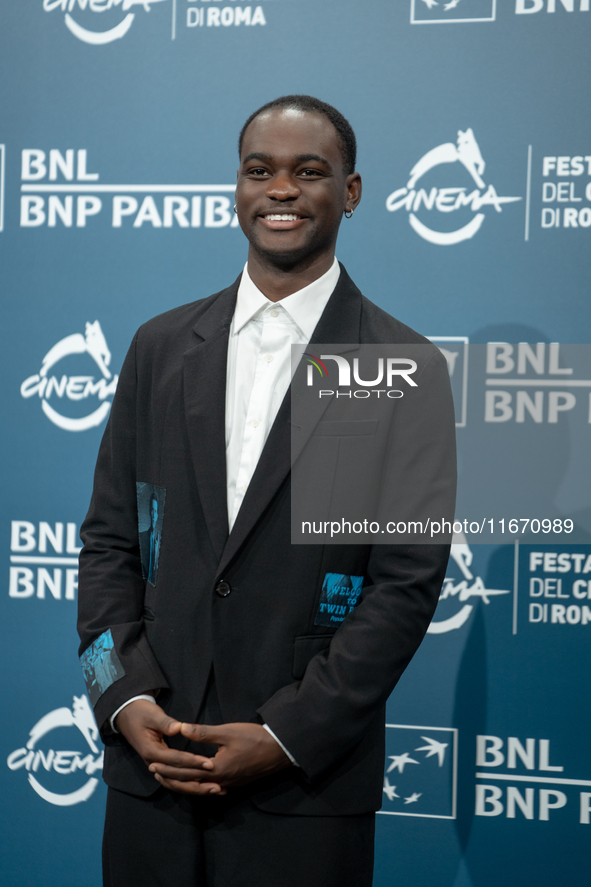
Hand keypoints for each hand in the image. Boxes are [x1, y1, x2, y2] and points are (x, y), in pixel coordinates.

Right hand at [115, 699, 223, 794]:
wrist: (127, 715)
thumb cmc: (141, 713)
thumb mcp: (152, 714)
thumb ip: (165, 722)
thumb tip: (178, 728)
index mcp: (150, 751)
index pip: (175, 760)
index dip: (192, 762)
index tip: (209, 764)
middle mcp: (153, 762)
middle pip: (177, 777)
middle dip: (198, 781)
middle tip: (218, 784)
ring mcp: (157, 765)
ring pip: (177, 782)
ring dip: (196, 787)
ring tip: (216, 790)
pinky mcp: (161, 765)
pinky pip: (176, 778)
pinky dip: (190, 784)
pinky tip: (205, 786)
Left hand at [148, 722, 291, 794]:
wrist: (280, 750)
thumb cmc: (254, 738)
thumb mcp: (228, 731)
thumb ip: (203, 733)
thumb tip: (181, 728)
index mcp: (215, 769)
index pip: (185, 770)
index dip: (168, 767)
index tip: (153, 763)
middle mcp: (220, 781)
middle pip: (190, 783)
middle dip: (171, 777)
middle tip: (154, 773)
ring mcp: (229, 784)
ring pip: (200, 788)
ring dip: (184, 783)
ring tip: (171, 778)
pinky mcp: (236, 782)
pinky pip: (212, 788)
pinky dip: (199, 786)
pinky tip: (198, 783)